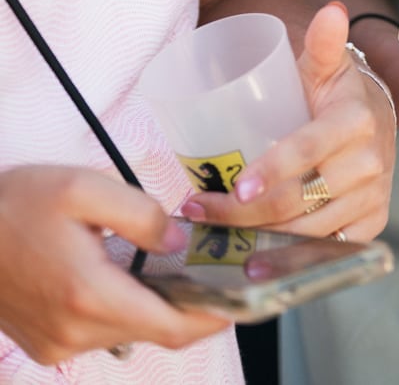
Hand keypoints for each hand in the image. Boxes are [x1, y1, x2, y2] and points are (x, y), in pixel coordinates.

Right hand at [0, 166, 229, 365]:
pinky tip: (121, 276)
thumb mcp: (82, 188)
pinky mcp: (46, 345)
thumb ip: (139, 214)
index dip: (212, 318)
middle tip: (211, 273)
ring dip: (151, 307)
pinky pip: (99, 334)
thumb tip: (176, 245)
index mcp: (89, 295)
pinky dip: (121, 311)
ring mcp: (57, 345)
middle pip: (152, 331)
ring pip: (127, 334)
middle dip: (186, 306)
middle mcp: (74, 332)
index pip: (168, 326)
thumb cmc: (17, 203)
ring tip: (167, 268)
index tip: (241, 302)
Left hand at [181, 2, 395, 239]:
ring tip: (215, 237)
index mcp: (356, 121)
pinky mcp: (371, 224)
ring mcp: (372, 198)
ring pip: (307, 231)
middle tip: (199, 211)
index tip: (235, 186)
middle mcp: (369, 163)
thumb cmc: (335, 92)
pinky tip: (256, 257)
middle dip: (243, 213)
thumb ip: (323, 41)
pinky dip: (289, 257)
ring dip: (258, 240)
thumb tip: (332, 8)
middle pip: (298, 199)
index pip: (309, 149)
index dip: (273, 169)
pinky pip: (326, 249)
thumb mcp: (327, 65)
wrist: (376, 117)